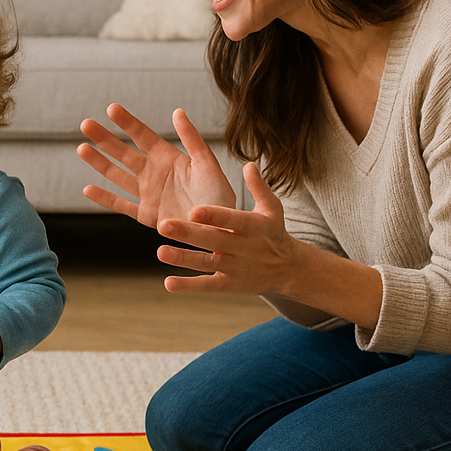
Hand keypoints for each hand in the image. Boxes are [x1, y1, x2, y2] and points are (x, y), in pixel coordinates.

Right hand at [77, 104, 235, 228]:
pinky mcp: (145, 215)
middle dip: (104, 139)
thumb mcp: (207, 163)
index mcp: (168, 158)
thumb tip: (177, 111)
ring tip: (81, 148)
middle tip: (85, 124)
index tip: (111, 108)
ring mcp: (147, 194)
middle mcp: (154, 173)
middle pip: (123, 153)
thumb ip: (192, 139)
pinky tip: (87, 189)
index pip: (142, 136)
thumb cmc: (219, 195)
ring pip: (117, 175)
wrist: (220, 227)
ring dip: (99, 162)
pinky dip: (104, 198)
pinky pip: (121, 205)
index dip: (127, 122)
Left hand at [154, 163, 298, 294]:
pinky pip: (207, 286)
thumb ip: (259, 187)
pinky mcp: (228, 284)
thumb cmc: (273, 233)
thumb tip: (248, 164)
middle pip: (213, 239)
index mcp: (253, 226)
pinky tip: (168, 283)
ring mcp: (235, 267)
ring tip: (161, 252)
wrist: (289, 270)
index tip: (193, 210)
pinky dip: (189, 285)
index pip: (231, 219)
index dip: (214, 215)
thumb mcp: (272, 209)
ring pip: (206, 263)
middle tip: (163, 225)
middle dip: (188, 233)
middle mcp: (243, 247)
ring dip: (183, 258)